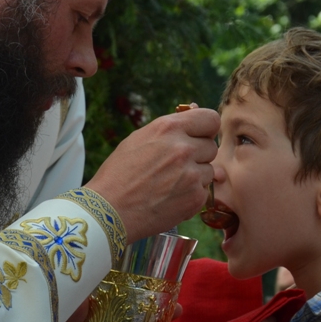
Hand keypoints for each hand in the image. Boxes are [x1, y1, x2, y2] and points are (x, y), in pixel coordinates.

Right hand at [85, 108, 218, 240]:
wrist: (109, 211)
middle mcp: (183, 148)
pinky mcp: (195, 198)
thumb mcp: (140, 139)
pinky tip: (170, 197)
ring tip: (169, 183)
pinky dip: (191, 195)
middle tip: (176, 165)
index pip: (210, 119)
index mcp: (168, 128)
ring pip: (209, 170)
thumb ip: (170, 128)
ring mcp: (191, 175)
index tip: (199, 137)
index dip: (206, 129)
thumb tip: (194, 110)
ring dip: (195, 176)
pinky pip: (204, 191)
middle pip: (211, 146)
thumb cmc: (119, 173)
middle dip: (199, 155)